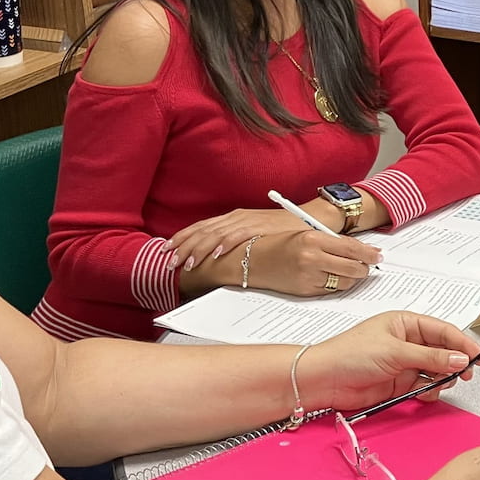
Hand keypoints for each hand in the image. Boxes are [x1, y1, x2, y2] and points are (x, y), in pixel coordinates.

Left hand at [168, 207, 333, 273]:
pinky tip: (215, 254)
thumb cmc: (284, 230)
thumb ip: (238, 242)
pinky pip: (238, 235)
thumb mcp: (255, 234)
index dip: (182, 238)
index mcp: (233, 218)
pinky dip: (225, 243)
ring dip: (200, 249)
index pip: (201, 227)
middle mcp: (237, 216)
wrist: (312, 219)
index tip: (167, 250)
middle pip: (203, 231)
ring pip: (216, 234)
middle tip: (169, 262)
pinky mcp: (260, 226)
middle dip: (184, 246)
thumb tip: (219, 259)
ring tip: (187, 262)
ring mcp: (248, 220)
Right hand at [245, 226, 382, 295]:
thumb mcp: (305, 234)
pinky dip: (338, 285)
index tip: (378, 255)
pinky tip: (335, 278)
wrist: (251, 260)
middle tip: (367, 265)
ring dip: (353, 278)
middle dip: (364, 268)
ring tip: (351, 271)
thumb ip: (332, 241)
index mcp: (312, 238)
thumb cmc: (278, 244)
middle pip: (353, 268)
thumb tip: (361, 249)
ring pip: (345, 282)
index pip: (351, 247)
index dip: (369, 253)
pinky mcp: (305, 291)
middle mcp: (311, 258)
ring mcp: (308, 277)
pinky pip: (332, 290)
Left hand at [294, 311, 479, 413]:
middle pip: (443, 351)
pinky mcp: (400, 383)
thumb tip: (459, 358)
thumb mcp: (395, 352)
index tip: (478, 355)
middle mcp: (407, 342)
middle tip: (466, 372)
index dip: (463, 342)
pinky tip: (426, 393)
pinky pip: (425, 386)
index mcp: (406, 323)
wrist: (326, 380)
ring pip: (437, 371)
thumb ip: (431, 357)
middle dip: (456, 362)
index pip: (443, 331)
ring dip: (443, 378)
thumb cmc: (350, 354)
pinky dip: (430, 391)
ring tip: (442, 384)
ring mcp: (404, 363)